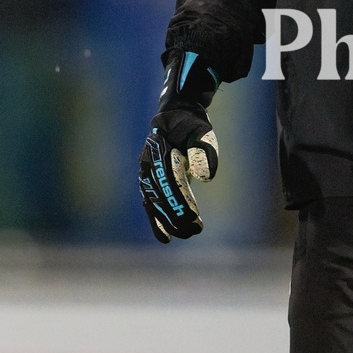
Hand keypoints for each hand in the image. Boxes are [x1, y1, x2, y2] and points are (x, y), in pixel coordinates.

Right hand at [138, 50, 219, 242]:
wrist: (176, 114)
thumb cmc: (190, 123)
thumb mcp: (201, 130)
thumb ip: (204, 150)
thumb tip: (208, 176)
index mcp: (159, 150)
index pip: (170, 180)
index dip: (180, 200)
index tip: (193, 217)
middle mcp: (147, 163)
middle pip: (160, 195)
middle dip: (176, 215)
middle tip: (194, 230)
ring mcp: (145, 172)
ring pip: (153, 202)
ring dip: (167, 221)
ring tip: (184, 235)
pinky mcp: (148, 180)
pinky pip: (150, 203)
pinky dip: (156, 220)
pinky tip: (166, 238)